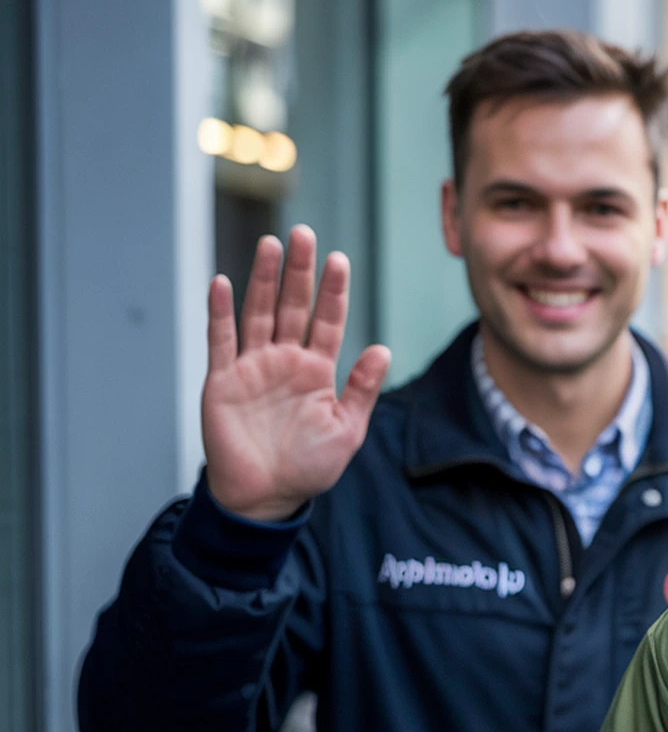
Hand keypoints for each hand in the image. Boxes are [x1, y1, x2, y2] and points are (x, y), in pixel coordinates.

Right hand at [202, 227, 390, 521]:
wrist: (265, 497)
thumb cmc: (308, 467)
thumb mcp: (346, 430)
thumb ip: (362, 389)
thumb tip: (383, 349)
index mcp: (317, 371)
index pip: (328, 321)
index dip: (333, 292)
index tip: (339, 260)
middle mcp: (285, 361)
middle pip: (293, 306)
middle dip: (299, 271)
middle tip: (304, 233)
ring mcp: (252, 367)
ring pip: (259, 313)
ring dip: (264, 279)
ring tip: (271, 245)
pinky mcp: (222, 381)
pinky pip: (221, 341)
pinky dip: (221, 313)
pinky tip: (223, 283)